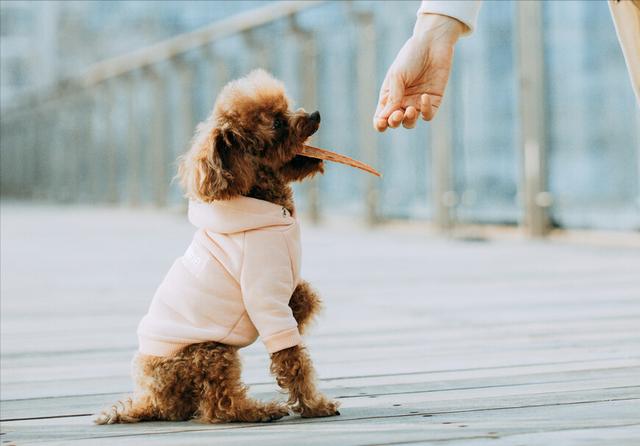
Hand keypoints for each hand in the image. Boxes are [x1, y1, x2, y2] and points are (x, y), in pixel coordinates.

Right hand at [373, 14, 465, 131]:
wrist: (432, 43)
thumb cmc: (410, 57)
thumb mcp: (397, 76)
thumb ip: (393, 97)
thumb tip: (385, 118)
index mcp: (388, 96)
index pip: (381, 117)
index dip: (380, 124)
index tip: (382, 122)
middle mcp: (402, 102)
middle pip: (394, 123)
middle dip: (394, 122)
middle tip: (397, 114)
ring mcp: (417, 102)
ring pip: (410, 123)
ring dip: (408, 120)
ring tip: (410, 110)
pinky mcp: (433, 101)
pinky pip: (427, 115)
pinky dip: (425, 111)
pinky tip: (424, 97)